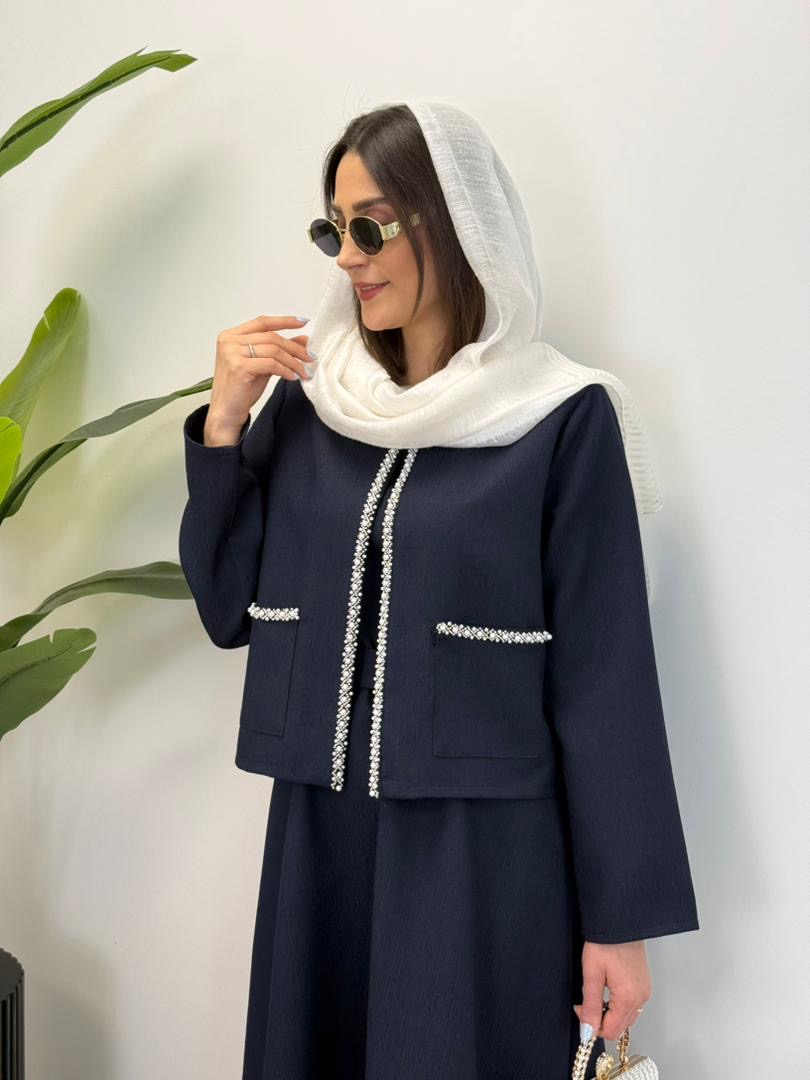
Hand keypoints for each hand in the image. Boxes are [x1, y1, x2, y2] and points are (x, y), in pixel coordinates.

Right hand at [208, 314, 313, 430]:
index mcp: (231, 336)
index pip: (262, 322)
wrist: (226, 412)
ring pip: (273, 350)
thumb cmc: (241, 390)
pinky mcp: (239, 367)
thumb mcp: (262, 365)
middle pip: (271, 337)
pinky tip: (292, 377)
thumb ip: (278, 350)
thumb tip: (303, 339)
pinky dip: (285, 370)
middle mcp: (229, 341)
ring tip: (303, 371)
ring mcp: (232, 353)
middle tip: (310, 357)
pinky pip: (271, 364)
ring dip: (293, 361)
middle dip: (294, 347)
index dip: (284, 321)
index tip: (303, 322)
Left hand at [573, 940, 650, 1042]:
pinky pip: (632, 1006)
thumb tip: (587, 1031)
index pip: (611, 1031)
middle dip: (601, 1019)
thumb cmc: (605, 942)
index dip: (592, 1025)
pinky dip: (619, 1005)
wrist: (619, 922)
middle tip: (587, 999)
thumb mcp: (592, 974)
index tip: (581, 1008)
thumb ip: (591, 1005)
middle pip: (619, 1027)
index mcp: (628, 998)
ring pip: (626, 1018)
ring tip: (599, 991)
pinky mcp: (644, 985)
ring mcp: (644, 992)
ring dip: (610, 1013)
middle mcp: (641, 998)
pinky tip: (609, 989)